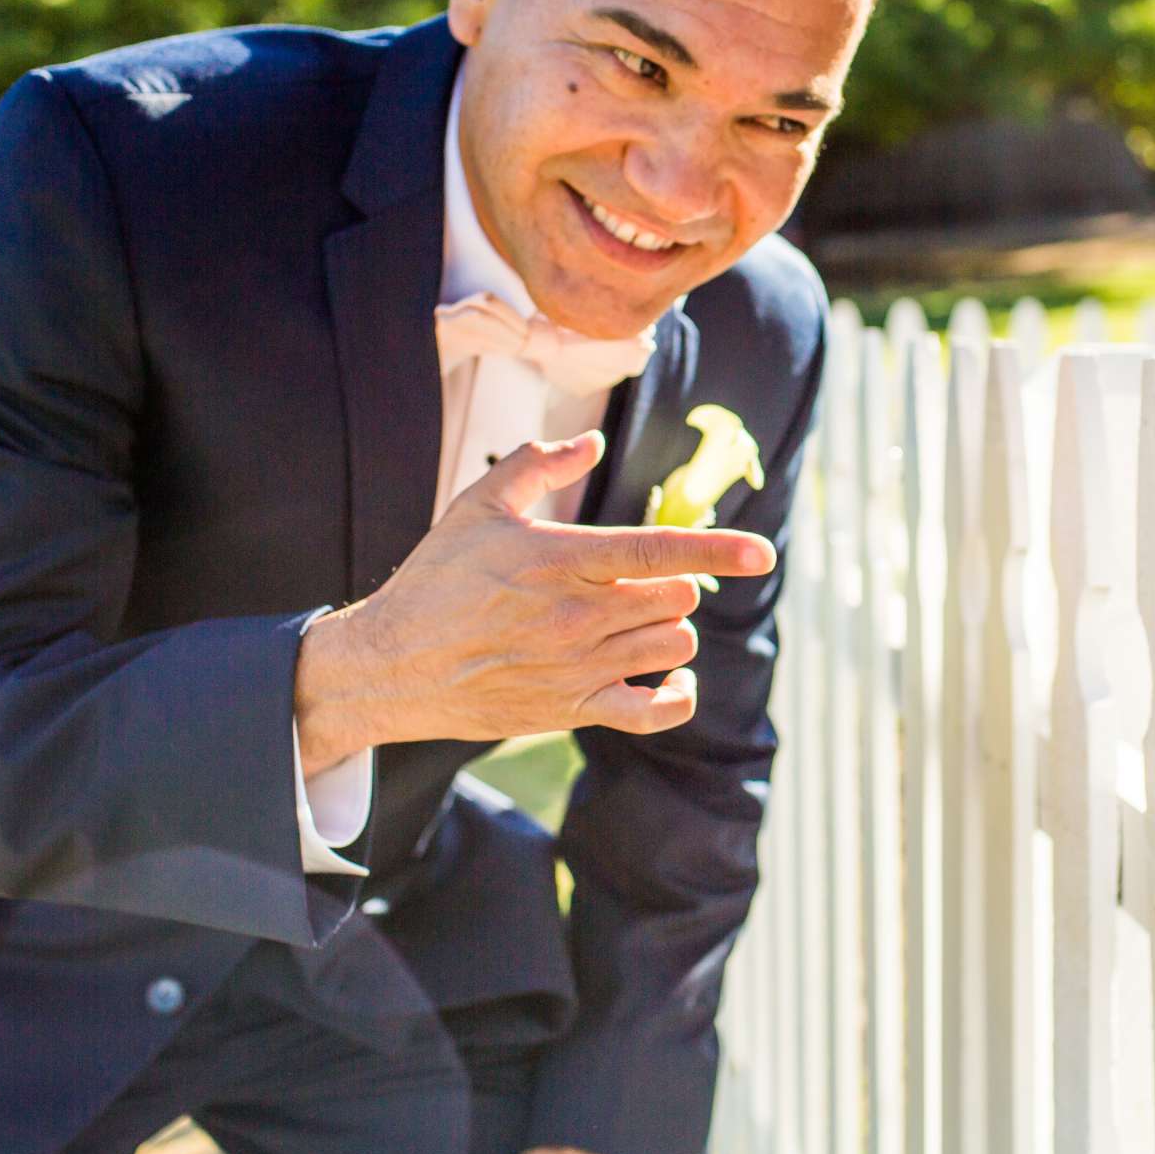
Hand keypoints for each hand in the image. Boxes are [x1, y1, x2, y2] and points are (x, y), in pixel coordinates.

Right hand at [293, 431, 774, 772]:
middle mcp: (579, 617)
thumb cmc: (437, 578)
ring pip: (672, 645)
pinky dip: (675, 695)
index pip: (659, 553)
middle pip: (676, 600)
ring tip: (630, 619)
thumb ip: (539, 464)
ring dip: (668, 628)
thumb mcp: (479, 505)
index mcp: (562, 561)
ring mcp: (579, 669)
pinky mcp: (572, 711)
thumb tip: (592, 442)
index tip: (762, 554)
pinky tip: (669, 679)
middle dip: (673, 584)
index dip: (718, 551)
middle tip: (635, 581)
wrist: (392, 664)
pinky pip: (653, 710)